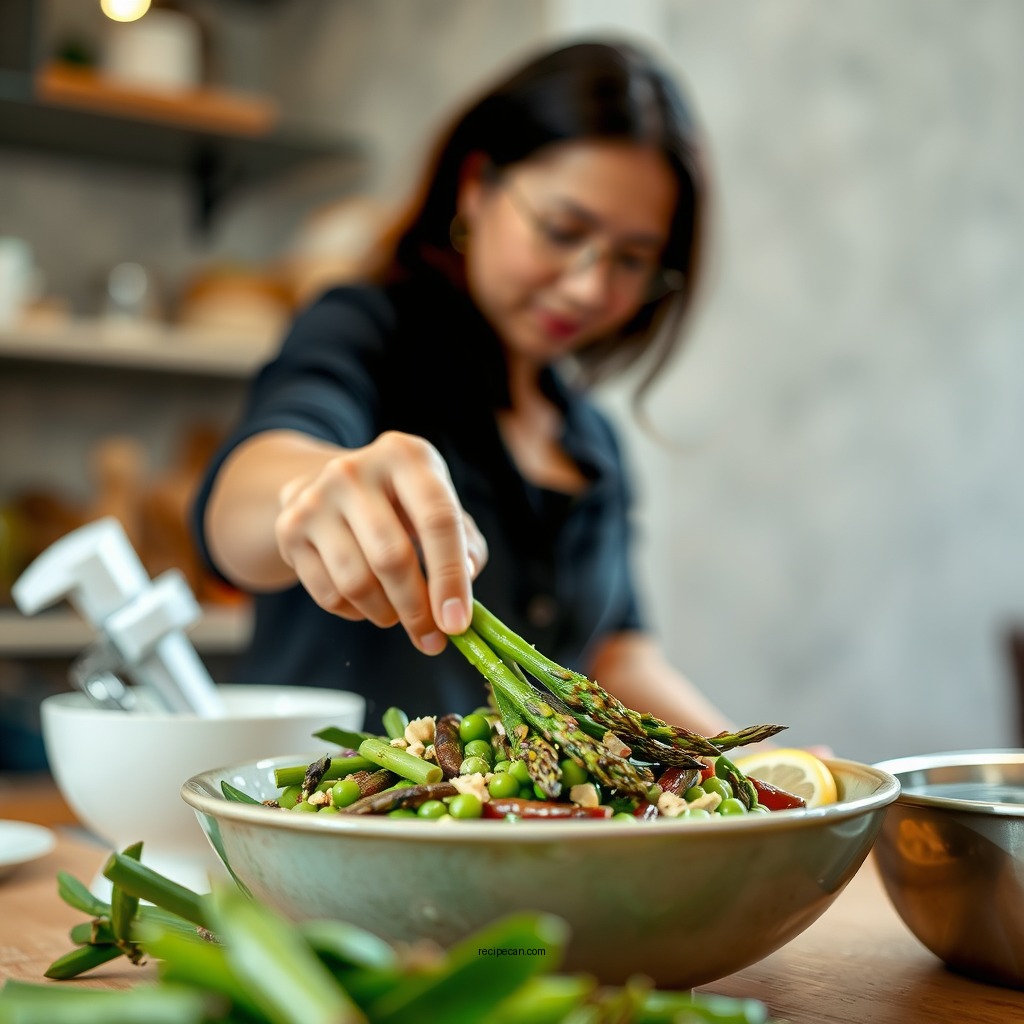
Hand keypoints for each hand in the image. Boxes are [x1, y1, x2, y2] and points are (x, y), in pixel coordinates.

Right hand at [274, 431, 487, 653]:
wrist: (330, 486)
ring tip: (398, 614)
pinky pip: (328, 593)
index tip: (457, 623)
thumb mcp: (438, 506)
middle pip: (392, 557)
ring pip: (356, 582)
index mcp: (405, 455)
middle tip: (431, 637)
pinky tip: (367, 601)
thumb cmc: (401, 503)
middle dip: (417, 609)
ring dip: (386, 613)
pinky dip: (355, 612)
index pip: (437, 520)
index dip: (450, 577)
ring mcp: (315, 498)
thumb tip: (459, 592)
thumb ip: (465, 545)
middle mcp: (355, 470)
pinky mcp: (289, 529)